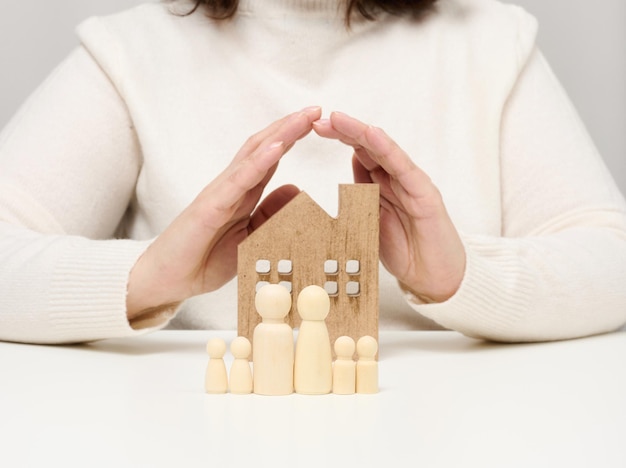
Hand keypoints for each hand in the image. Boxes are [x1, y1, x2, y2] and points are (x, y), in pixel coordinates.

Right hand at [126, 106, 321, 319]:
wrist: (167, 279)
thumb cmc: (204, 259)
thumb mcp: (250, 238)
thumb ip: (270, 215)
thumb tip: (297, 192)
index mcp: (242, 193)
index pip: (269, 157)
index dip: (291, 138)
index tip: (317, 121)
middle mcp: (232, 186)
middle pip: (263, 147)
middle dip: (290, 127)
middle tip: (316, 108)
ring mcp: (220, 193)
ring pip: (253, 155)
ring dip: (280, 134)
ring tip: (302, 118)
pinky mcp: (210, 207)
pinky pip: (238, 180)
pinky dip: (258, 162)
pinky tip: (277, 147)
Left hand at [313, 111, 464, 302]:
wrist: (432, 277)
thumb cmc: (403, 251)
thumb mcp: (368, 223)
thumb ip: (357, 199)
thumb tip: (340, 179)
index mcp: (382, 184)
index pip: (359, 154)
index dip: (339, 140)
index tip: (314, 128)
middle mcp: (397, 178)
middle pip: (369, 147)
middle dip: (344, 131)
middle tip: (320, 121)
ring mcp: (412, 184)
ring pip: (384, 151)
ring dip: (360, 133)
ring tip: (339, 120)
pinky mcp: (426, 195)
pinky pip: (404, 169)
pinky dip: (389, 150)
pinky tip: (373, 135)